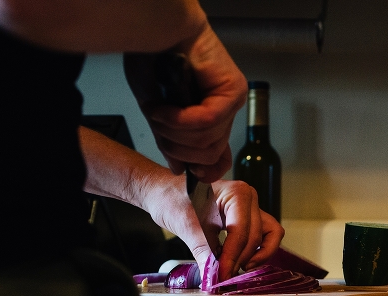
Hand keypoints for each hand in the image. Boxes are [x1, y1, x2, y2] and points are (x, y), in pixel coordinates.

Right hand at [123, 24, 246, 182]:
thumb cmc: (154, 62)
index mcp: (211, 119)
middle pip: (209, 155)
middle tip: (159, 127)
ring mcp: (232, 102)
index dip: (203, 171)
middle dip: (177, 147)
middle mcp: (225, 112)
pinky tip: (166, 108)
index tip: (186, 172)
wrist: (156, 31)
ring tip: (159, 110)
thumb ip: (173, 143)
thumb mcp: (159, 115)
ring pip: (207, 141)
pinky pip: (207, 122)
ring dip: (174, 130)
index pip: (219, 160)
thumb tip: (181, 168)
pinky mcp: (233, 91)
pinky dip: (180, 119)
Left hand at [145, 177, 283, 281]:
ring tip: (238, 269)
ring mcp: (252, 209)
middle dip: (240, 259)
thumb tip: (213, 277)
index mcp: (236, 193)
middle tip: (224, 277)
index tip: (222, 275)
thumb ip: (203, 251)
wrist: (166, 194)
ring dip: (257, 256)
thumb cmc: (174, 199)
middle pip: (255, 236)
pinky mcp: (249, 220)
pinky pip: (264, 237)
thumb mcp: (186, 226)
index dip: (232, 257)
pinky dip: (257, 252)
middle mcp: (249, 199)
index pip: (240, 231)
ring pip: (269, 236)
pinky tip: (240, 263)